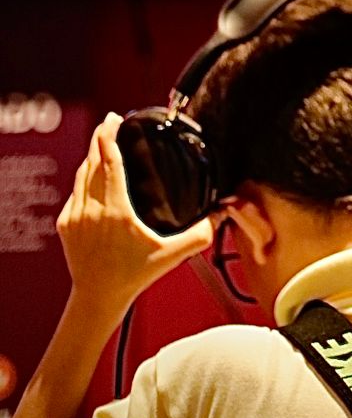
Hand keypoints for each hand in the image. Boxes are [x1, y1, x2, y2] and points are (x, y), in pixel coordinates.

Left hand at [58, 114, 213, 323]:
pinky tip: (93, 177)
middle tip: (109, 121)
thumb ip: (199, 235)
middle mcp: (92, 209)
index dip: (109, 137)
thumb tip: (222, 216)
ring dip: (91, 157)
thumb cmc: (132, 276)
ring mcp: (75, 216)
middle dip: (99, 138)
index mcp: (116, 211)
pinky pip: (75, 193)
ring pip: (81, 175)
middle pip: (92, 162)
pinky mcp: (65, 224)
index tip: (113, 119)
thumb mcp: (169, 255)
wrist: (96, 298)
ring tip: (102, 143)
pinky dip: (84, 179)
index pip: (109, 162)